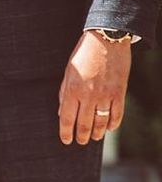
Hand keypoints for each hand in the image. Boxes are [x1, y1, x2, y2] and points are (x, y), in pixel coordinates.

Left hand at [58, 31, 131, 145]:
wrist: (106, 39)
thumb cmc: (83, 55)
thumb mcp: (68, 73)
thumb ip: (64, 94)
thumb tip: (62, 113)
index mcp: (72, 91)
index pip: (67, 119)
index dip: (66, 133)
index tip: (66, 141)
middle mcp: (88, 96)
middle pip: (84, 124)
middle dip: (81, 136)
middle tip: (80, 142)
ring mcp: (105, 95)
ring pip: (101, 122)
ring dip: (97, 133)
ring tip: (94, 137)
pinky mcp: (119, 92)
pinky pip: (117, 114)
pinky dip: (113, 124)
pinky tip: (109, 128)